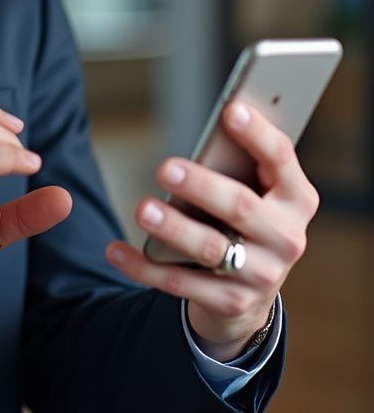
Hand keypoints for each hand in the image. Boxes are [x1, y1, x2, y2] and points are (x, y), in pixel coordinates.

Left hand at [106, 101, 319, 360]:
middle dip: (202, 186)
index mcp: (295, 198)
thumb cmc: (243, 218)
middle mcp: (287, 237)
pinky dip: (145, 267)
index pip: (280, 159)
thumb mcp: (252, 190)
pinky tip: (117, 251)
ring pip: (213, 248)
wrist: (250, 289)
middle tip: (165, 167)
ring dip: (175, 228)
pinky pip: (182, 283)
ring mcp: (263, 274)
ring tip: (144, 209)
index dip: (258, 135)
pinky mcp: (232, 302)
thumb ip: (236, 164)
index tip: (231, 110)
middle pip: (241, 207)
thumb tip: (213, 124)